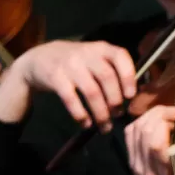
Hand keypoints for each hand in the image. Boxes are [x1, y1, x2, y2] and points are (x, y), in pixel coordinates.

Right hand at [0, 40, 136, 129]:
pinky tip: (85, 123)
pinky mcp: (55, 77)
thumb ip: (113, 71)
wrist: (38, 59)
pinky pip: (71, 99)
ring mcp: (69, 64)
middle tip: (117, 115)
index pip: (120, 56)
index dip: (128, 76)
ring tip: (105, 126)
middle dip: (116, 101)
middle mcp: (86, 53)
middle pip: (107, 78)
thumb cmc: (76, 64)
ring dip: (101, 113)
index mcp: (101, 48)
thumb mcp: (94, 59)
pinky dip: (81, 114)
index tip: (131, 95)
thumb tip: (136, 97)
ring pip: (92, 92)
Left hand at [125, 105, 174, 174]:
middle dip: (158, 114)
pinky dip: (141, 122)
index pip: (154, 143)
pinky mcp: (131, 161)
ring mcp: (135, 165)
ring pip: (133, 130)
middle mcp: (144, 170)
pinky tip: (155, 122)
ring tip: (166, 115)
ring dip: (149, 117)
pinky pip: (129, 135)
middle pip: (142, 131)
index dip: (165, 122)